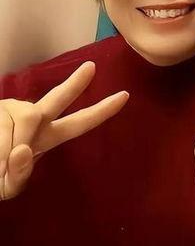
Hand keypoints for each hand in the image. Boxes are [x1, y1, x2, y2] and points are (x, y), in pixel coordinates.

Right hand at [0, 61, 128, 199]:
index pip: (78, 123)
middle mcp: (32, 118)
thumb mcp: (6, 185)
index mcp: (45, 135)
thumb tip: (22, 151)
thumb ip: (18, 176)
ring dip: (10, 145)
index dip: (102, 111)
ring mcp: (13, 110)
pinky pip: (5, 127)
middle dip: (76, 84)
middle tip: (92, 67)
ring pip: (28, 119)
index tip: (125, 96)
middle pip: (57, 99)